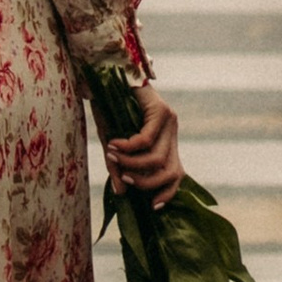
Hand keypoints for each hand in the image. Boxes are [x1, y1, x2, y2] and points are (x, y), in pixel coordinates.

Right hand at [100, 81, 182, 199]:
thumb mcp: (113, 144)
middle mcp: (171, 133)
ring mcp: (169, 121)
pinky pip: (146, 139)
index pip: (177, 175)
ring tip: (112, 157)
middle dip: (147, 183)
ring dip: (133, 164)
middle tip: (125, 179)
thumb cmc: (108, 109)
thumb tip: (121, 194)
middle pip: (171, 171)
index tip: (153, 207)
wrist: (105, 74)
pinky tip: (113, 144)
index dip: (168, 193)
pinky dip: (128, 147)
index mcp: (164, 143)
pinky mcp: (161, 110)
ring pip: (158, 158)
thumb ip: (119, 167)